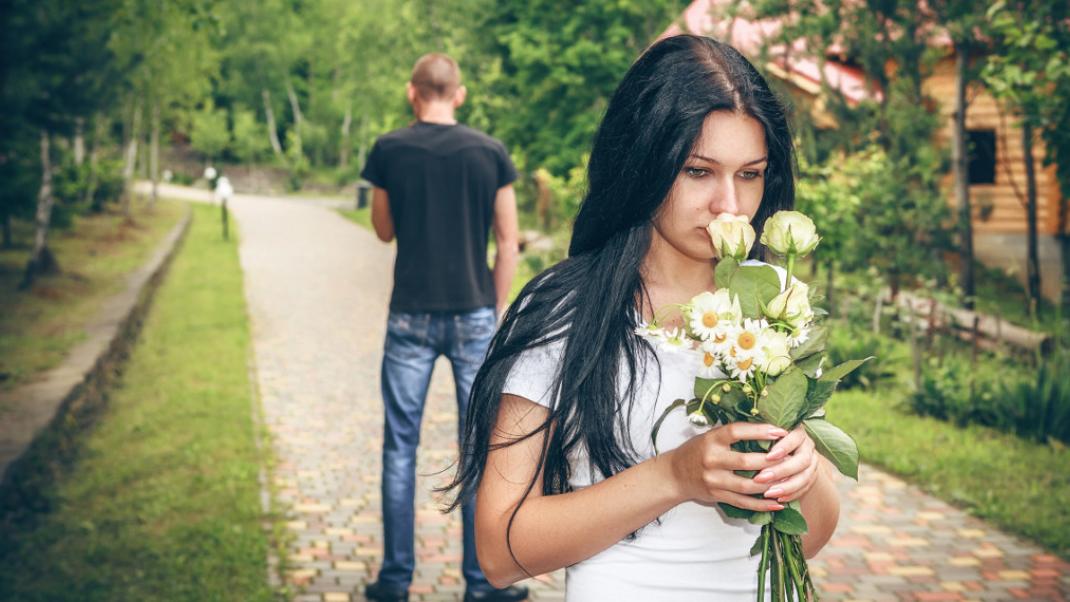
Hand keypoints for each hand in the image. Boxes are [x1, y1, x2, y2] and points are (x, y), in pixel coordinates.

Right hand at [665, 422, 788, 512]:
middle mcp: (711, 459)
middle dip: (771, 461)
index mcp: (711, 439)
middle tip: (791, 458)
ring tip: (789, 481)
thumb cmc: (697, 451)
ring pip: (747, 485)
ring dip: (770, 485)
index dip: (759, 431)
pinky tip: (777, 504)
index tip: (780, 431)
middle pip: (745, 461)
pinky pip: (742, 502)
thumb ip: (733, 434)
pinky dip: (761, 505)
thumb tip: (766, 427)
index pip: (737, 432)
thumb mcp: (710, 436)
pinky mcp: (716, 496)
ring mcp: (713, 480)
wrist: (674, 475)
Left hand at [753, 425, 819, 503]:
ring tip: (768, 493)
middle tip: (761, 478)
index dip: (784, 447)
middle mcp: (807, 446)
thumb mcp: (765, 435)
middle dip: (781, 470)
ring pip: (805, 477)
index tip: (769, 456)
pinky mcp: (812, 477)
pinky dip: (792, 495)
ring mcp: (812, 463)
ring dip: (787, 487)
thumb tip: (740, 438)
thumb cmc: (768, 439)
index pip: (795, 438)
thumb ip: (760, 436)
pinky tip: (778, 500)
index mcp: (798, 431)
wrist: (789, 452)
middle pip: (802, 460)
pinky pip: (805, 488)